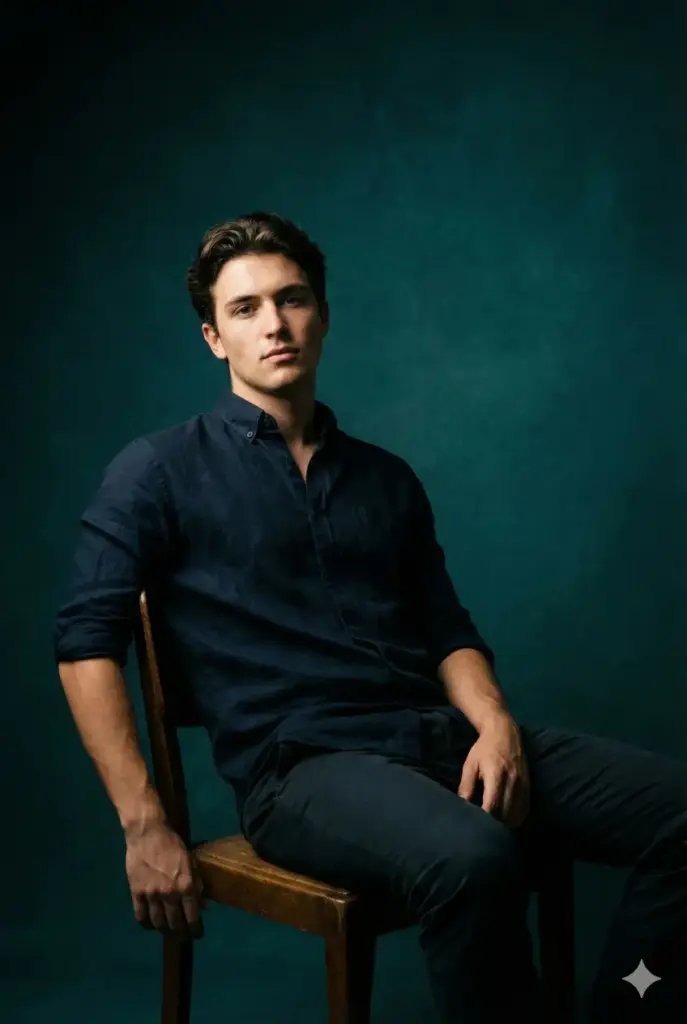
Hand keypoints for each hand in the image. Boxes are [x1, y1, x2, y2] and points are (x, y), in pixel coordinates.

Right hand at [125, 820, 206, 938]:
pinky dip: (147, 925)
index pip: (193, 917)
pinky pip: (141, 916)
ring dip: (165, 931)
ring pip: (158, 923)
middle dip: (181, 933)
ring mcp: (151, 895)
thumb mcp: (191, 862)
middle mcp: (169, 894)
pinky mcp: (136, 893)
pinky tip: (151, 925)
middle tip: (183, 935)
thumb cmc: (173, 845)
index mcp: (186, 886)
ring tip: (169, 931)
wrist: (148, 833)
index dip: (196, 930)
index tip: (198, 934)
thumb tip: (204, 907)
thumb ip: (198, 885)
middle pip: (175, 924)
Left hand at [458, 716, 530, 827]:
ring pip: (517, 813)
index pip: (492, 805)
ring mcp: (523, 784)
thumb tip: (461, 806)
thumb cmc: (483, 749)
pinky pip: (525, 808)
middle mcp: (513, 781)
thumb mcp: (470, 765)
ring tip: (495, 826)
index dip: (485, 819)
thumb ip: (466, 786)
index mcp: (496, 775)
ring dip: (507, 823)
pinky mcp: (529, 785)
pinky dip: (517, 817)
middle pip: (506, 813)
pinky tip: (508, 820)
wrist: (505, 732)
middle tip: (485, 829)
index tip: (476, 826)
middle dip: (495, 824)